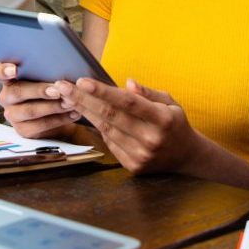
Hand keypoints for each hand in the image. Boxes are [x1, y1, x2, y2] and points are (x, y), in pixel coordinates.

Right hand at [0, 62, 79, 138]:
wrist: (61, 112)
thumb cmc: (54, 86)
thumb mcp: (51, 74)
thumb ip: (49, 67)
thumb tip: (64, 59)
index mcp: (10, 78)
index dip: (4, 71)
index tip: (14, 70)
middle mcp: (7, 96)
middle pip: (17, 92)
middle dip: (39, 90)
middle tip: (57, 90)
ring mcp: (13, 114)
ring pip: (30, 110)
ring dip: (53, 106)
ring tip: (70, 102)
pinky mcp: (23, 130)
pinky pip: (40, 125)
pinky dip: (60, 118)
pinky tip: (73, 112)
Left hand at [55, 78, 199, 174]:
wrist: (186, 157)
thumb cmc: (174, 123)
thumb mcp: (170, 102)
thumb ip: (148, 93)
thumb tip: (127, 83)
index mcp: (162, 119)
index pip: (128, 102)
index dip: (103, 91)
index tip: (82, 81)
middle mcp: (151, 139)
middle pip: (110, 116)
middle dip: (83, 99)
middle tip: (63, 87)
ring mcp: (141, 155)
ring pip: (105, 130)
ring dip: (84, 112)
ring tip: (68, 98)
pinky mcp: (133, 166)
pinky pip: (109, 143)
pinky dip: (96, 128)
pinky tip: (85, 114)